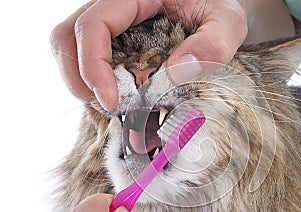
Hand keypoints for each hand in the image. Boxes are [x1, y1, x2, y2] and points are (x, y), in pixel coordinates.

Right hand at [50, 0, 248, 111]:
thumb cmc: (219, 8)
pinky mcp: (114, 39)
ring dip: (85, 84)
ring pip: (71, 50)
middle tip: (109, 106)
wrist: (215, 8)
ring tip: (116, 105)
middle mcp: (114, 7)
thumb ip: (212, 45)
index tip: (112, 101)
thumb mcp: (227, 23)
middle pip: (66, 37)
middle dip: (79, 79)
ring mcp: (111, 24)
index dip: (92, 66)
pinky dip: (98, 84)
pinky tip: (123, 98)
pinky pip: (89, 60)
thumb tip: (177, 73)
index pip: (93, 25)